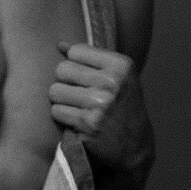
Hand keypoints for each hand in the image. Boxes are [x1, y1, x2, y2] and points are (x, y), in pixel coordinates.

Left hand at [49, 41, 152, 171]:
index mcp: (121, 65)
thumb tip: (59, 44)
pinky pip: (56, 111)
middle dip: (64, 82)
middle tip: (78, 94)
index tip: (85, 78)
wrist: (135, 145)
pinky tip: (77, 121)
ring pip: (55, 91)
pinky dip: (62, 117)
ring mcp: (100, 103)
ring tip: (77, 107)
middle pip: (61, 69)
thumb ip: (90, 58)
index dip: (74, 65)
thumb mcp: (118, 77)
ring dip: (61, 101)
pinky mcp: (88, 123)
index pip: (76, 51)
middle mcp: (112, 82)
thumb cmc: (122, 107)